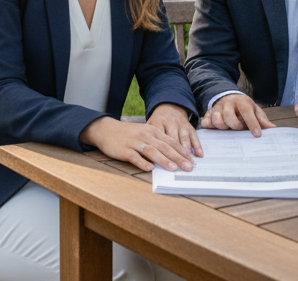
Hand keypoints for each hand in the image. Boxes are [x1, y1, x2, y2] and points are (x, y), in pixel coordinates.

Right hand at [79, 115, 195, 172]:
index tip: (192, 160)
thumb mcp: (144, 133)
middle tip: (189, 167)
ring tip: (173, 168)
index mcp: (152, 130)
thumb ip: (157, 142)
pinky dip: (142, 163)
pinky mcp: (124, 150)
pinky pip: (135, 157)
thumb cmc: (127, 133)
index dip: (182, 151)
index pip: (170, 141)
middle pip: (164, 147)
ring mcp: (134, 142)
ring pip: (152, 151)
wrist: (105, 129)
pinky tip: (150, 169)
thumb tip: (173, 155)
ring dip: (163, 160)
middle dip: (178, 157)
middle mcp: (145, 135)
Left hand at [147, 103, 202, 158]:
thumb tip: (145, 159)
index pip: (158, 138)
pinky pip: (194, 136)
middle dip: (175, 154)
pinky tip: (199, 154)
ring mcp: (180, 124)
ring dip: (187, 151)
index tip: (161, 162)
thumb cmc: (156, 122)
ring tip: (188, 162)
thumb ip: (147, 140)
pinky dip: (197, 146)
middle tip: (178, 167)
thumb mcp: (148, 127)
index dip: (160, 151)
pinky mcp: (189, 126)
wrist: (168, 107)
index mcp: (157, 123)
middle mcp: (169, 123)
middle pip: (172, 140)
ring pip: (183, 138)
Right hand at [201, 93, 275, 136]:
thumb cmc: (244, 107)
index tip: (257, 135)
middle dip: (234, 125)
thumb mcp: (254, 109)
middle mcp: (228, 104)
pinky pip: (205, 121)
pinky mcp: (208, 114)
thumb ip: (262, 119)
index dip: (252, 124)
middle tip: (238, 129)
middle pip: (229, 116)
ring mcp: (217, 109)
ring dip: (221, 126)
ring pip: (216, 119)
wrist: (228, 97)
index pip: (247, 113)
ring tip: (225, 128)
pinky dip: (207, 126)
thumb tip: (273, 129)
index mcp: (241, 102)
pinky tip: (211, 128)